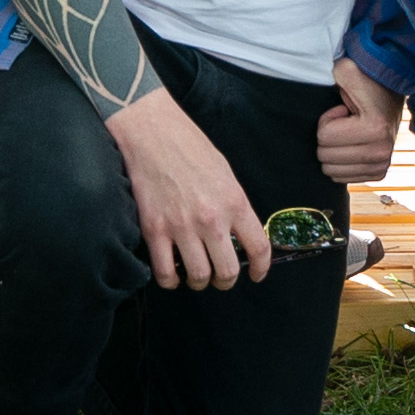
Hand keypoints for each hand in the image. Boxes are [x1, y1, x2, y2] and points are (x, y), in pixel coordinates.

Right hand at [110, 90, 275, 290]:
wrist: (153, 133)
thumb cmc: (190, 147)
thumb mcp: (225, 173)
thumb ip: (233, 206)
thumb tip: (238, 235)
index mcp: (234, 202)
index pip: (259, 247)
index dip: (261, 268)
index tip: (256, 274)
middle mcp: (211, 219)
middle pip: (227, 271)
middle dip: (226, 281)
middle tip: (220, 277)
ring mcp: (181, 227)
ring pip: (197, 277)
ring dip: (199, 281)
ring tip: (196, 275)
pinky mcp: (154, 230)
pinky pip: (165, 272)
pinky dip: (170, 281)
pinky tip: (173, 274)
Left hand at [317, 69, 404, 184]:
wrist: (392, 94)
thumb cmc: (368, 83)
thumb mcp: (351, 70)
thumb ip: (340, 71)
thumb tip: (333, 72)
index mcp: (375, 128)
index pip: (324, 137)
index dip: (327, 120)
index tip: (342, 110)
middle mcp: (382, 151)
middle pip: (325, 157)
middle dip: (329, 137)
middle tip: (345, 122)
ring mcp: (382, 164)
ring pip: (331, 171)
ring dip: (335, 150)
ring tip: (349, 133)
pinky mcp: (379, 173)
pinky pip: (342, 178)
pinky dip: (341, 162)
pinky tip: (353, 145)